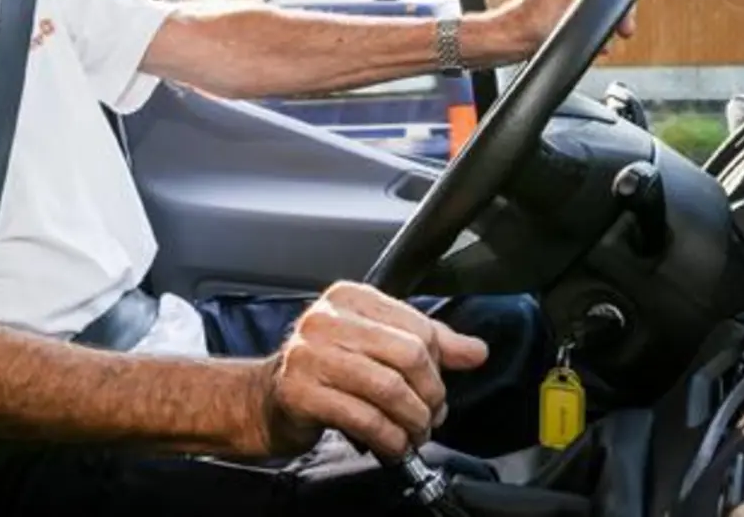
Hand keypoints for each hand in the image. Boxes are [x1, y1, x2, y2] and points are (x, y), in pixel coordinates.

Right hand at [248, 281, 488, 458]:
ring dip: (412, 421)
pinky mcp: (300, 392)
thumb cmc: (325, 371)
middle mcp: (325, 319)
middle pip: (408, 356)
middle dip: (430, 395)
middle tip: (431, 416)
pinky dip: (389, 438)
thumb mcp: (376, 347)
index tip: (437, 388)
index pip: (417, 326)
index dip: (439, 365)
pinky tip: (393, 445)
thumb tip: (476, 351)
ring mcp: (308, 354)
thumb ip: (428, 343)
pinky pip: (364, 418)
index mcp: (349, 298)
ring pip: (389, 389)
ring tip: (415, 434)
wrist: (267, 400)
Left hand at [496, 0, 638, 58]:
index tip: (625, 2)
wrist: (511, 42)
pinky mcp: (564, 5)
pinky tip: (594, 40)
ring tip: (605, 37)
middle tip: (622, 27)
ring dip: (608, 20)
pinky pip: (591, 13)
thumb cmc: (532, 17)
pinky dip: (595, 26)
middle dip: (619, 6)